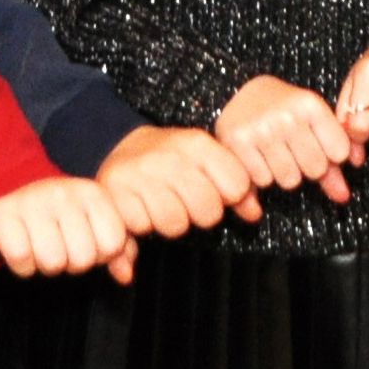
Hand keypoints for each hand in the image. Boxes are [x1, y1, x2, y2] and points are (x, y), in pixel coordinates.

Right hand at [0, 175, 136, 283]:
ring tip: (42, 247)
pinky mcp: (3, 212)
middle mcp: (63, 191)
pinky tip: (23, 249)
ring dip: (47, 265)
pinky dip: (22, 265)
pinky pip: (21, 258)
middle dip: (72, 262)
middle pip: (82, 258)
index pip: (112, 244)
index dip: (100, 253)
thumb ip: (119, 248)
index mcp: (92, 192)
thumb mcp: (96, 224)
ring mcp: (32, 200)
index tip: (86, 241)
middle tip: (60, 246)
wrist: (18, 193)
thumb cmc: (64, 216)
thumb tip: (124, 275)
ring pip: (53, 262)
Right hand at [96, 123, 260, 237]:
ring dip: (170, 222)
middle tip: (186, 201)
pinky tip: (141, 211)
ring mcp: (139, 173)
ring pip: (175, 224)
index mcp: (196, 143)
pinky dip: (142, 225)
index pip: (236, 185)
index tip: (215, 189)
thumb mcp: (205, 159)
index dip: (229, 195)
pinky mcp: (114, 191)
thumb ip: (236, 185)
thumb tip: (254, 214)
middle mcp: (168, 156)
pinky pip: (142, 227)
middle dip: (200, 213)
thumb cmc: (170, 157)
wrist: (117, 141)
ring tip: (162, 205)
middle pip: (208, 211)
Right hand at [215, 74, 357, 203]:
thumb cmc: (284, 109)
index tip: (316, 141)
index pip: (340, 153)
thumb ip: (332, 159)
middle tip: (292, 147)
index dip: (329, 154)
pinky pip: (263, 180)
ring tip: (274, 151)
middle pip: (315, 169)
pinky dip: (261, 175)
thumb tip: (343, 196)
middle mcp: (287, 115)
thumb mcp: (314, 123)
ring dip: (283, 173)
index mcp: (310, 104)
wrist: (244, 93)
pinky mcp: (238, 141)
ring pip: (289, 179)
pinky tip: (257, 156)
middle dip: (307, 166)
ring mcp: (261, 128)